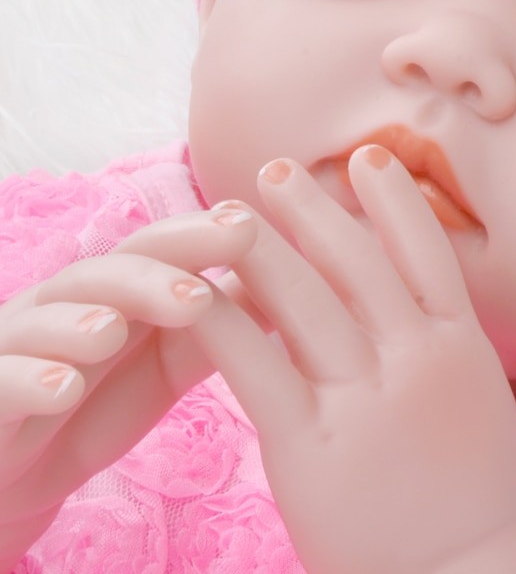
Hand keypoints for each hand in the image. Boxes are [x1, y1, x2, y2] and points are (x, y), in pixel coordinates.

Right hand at [0, 209, 255, 563]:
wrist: (10, 475)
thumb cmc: (97, 403)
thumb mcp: (170, 362)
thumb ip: (225, 323)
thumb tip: (303, 282)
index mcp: (120, 294)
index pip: (161, 250)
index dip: (200, 235)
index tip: (250, 224)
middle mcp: (67, 307)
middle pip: (107, 272)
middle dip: (152, 271)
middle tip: (199, 288)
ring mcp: (16, 346)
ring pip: (44, 319)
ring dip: (81, 320)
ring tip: (114, 331)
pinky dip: (27, 379)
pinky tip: (61, 387)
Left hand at [192, 149, 515, 573]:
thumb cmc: (472, 490)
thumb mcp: (477, 398)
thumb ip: (443, 340)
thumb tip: (413, 291)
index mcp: (461, 348)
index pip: (427, 251)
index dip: (395, 198)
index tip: (367, 155)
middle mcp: (416, 363)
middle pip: (358, 263)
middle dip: (315, 210)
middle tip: (276, 170)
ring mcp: (365, 404)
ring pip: (305, 304)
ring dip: (263, 249)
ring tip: (231, 211)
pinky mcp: (310, 448)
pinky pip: (259, 369)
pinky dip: (226, 323)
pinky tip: (199, 293)